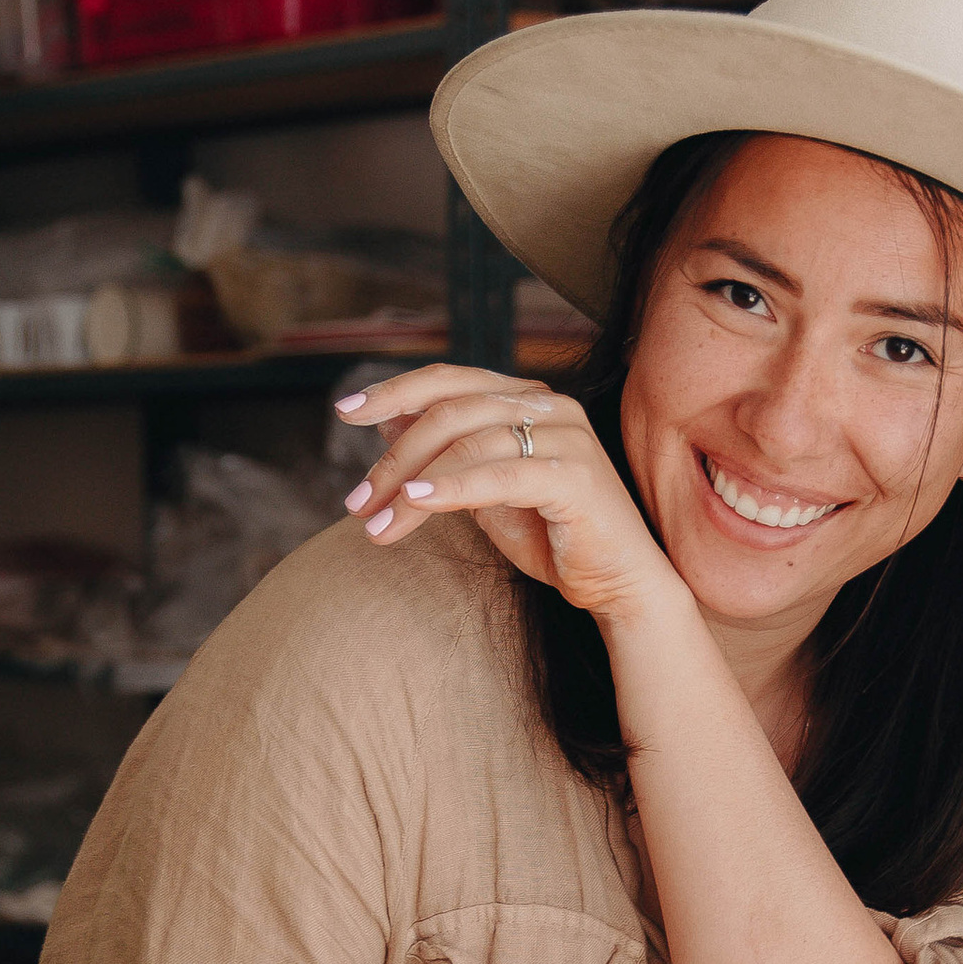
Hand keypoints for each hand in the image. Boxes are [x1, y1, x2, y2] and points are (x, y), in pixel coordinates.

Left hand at [337, 367, 684, 629]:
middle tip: (357, 501)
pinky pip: (499, 474)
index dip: (393, 390)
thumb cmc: (552, 537)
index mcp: (527, 399)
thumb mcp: (483, 491)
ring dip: (411, 484)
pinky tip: (414, 505)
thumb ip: (445, 454)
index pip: (449, 380)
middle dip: (394, 457)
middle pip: (450, 411)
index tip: (344, 411)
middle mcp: (550, 405)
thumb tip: (387, 421)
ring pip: (467, 442)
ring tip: (376, 523)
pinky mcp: (576, 476)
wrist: (618, 584)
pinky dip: (451, 489)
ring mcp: (567, 436)